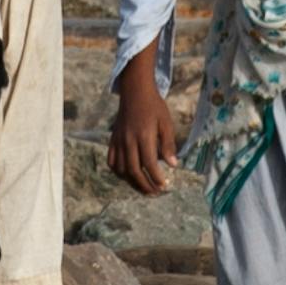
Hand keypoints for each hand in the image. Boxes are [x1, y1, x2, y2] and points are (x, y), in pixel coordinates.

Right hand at [110, 58, 178, 196]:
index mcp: (143, 135)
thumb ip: (168, 144)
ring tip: (144, 188)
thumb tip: (173, 165)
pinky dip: (119, 172)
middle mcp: (128, 140)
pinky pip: (112, 161)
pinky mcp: (112, 140)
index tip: (164, 185)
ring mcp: (118, 141)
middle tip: (155, 192)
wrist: (135, 92)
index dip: (156, 177)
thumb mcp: (166, 123)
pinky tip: (128, 176)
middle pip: (134, 170)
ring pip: (121, 169)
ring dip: (132, 182)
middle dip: (145, 185)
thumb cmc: (154, 107)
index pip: (149, 163)